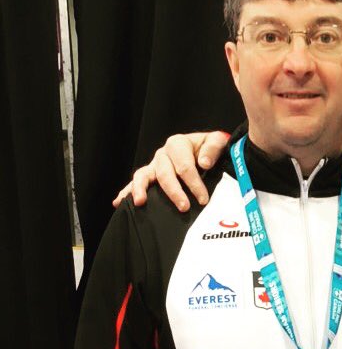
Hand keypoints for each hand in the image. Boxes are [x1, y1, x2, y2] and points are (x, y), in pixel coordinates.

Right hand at [112, 131, 229, 210]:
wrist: (205, 147)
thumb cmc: (209, 147)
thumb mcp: (216, 141)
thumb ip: (212, 149)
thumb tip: (203, 163)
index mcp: (178, 144)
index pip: (184, 166)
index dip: (194, 183)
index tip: (203, 199)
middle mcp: (163, 154)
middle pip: (165, 174)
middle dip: (174, 192)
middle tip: (184, 207)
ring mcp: (154, 164)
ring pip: (143, 175)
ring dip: (141, 189)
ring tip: (140, 202)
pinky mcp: (150, 174)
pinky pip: (136, 182)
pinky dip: (127, 191)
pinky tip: (119, 202)